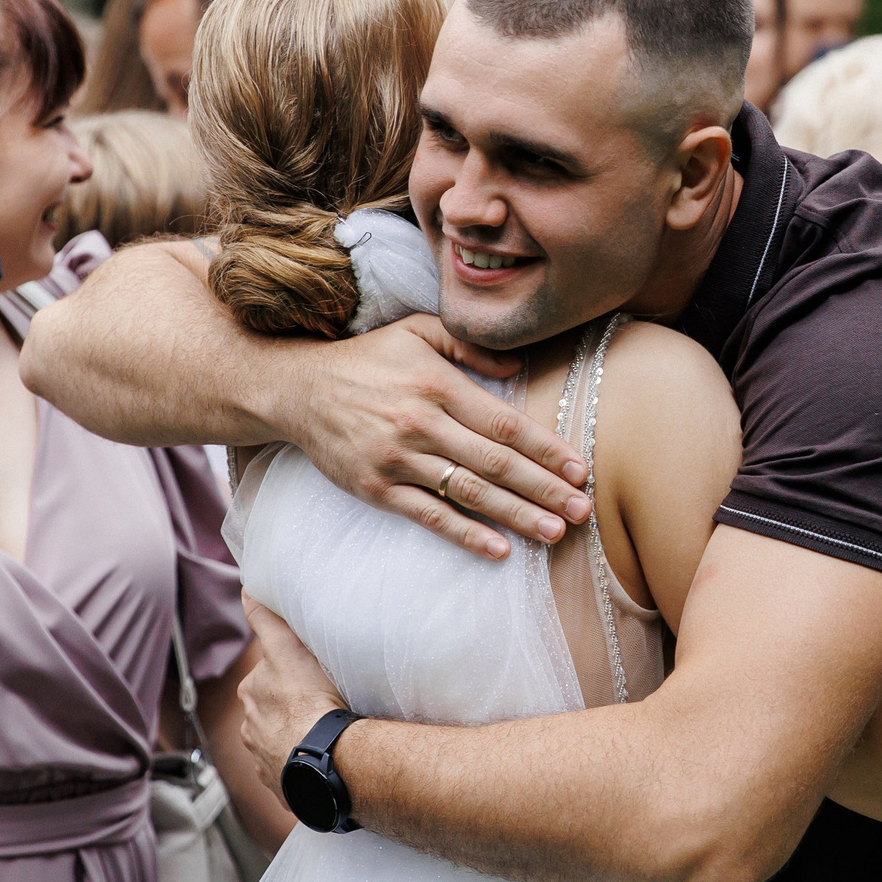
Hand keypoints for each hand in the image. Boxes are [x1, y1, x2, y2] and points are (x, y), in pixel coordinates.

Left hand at [235, 597, 349, 793]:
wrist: (327, 759)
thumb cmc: (310, 701)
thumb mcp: (288, 649)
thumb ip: (266, 620)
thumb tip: (247, 590)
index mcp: (252, 693)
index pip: (266, 676)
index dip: (285, 674)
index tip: (301, 680)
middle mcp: (251, 725)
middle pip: (272, 708)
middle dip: (291, 706)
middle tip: (323, 701)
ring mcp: (264, 757)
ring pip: (281, 739)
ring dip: (296, 735)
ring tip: (325, 733)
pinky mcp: (278, 782)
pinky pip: (290, 767)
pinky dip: (301, 761)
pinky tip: (322, 757)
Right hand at [286, 317, 589, 560]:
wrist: (297, 390)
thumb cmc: (368, 360)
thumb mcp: (416, 332)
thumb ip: (468, 344)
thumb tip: (516, 365)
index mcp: (437, 384)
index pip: (504, 423)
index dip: (546, 448)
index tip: (580, 468)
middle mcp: (420, 423)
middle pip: (495, 462)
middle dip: (544, 489)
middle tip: (583, 509)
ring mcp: (397, 459)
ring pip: (468, 492)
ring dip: (515, 516)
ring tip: (555, 533)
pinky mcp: (376, 488)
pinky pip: (428, 516)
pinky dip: (465, 534)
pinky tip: (498, 549)